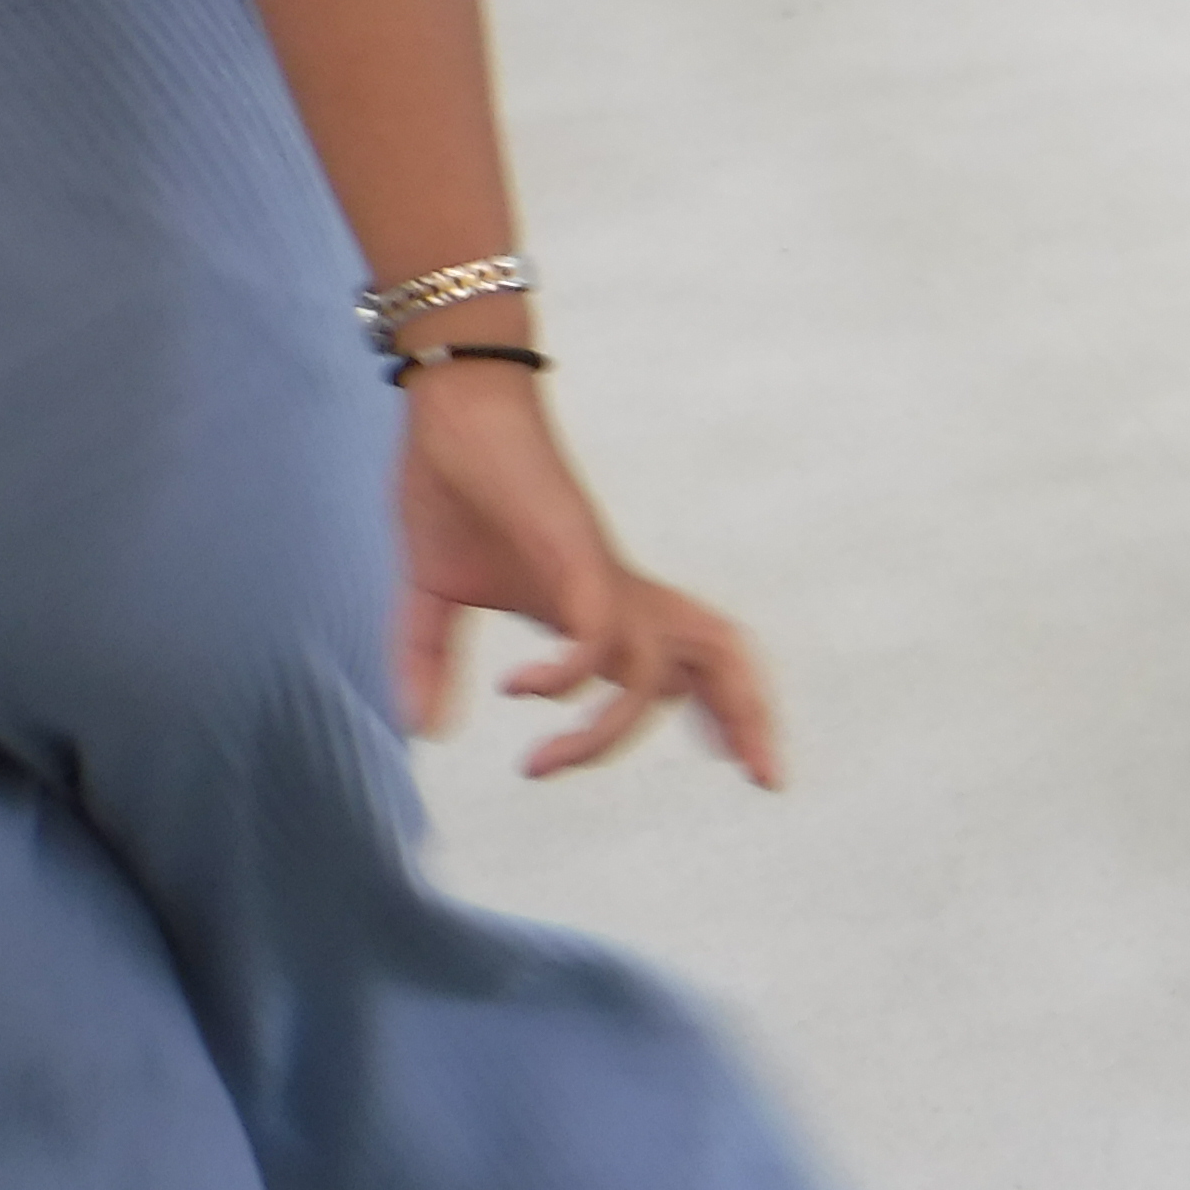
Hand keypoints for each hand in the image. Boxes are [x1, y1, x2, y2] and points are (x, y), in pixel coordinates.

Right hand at [390, 366, 783, 783]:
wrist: (451, 410)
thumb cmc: (455, 489)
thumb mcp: (431, 594)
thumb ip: (429, 660)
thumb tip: (426, 729)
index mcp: (600, 604)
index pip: (687, 661)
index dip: (724, 710)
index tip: (736, 766)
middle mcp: (617, 592)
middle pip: (719, 654)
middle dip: (747, 717)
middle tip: (764, 779)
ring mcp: (599, 571)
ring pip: (657, 660)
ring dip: (608, 729)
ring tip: (541, 765)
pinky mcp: (572, 552)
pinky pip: (598, 628)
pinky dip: (569, 674)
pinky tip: (522, 689)